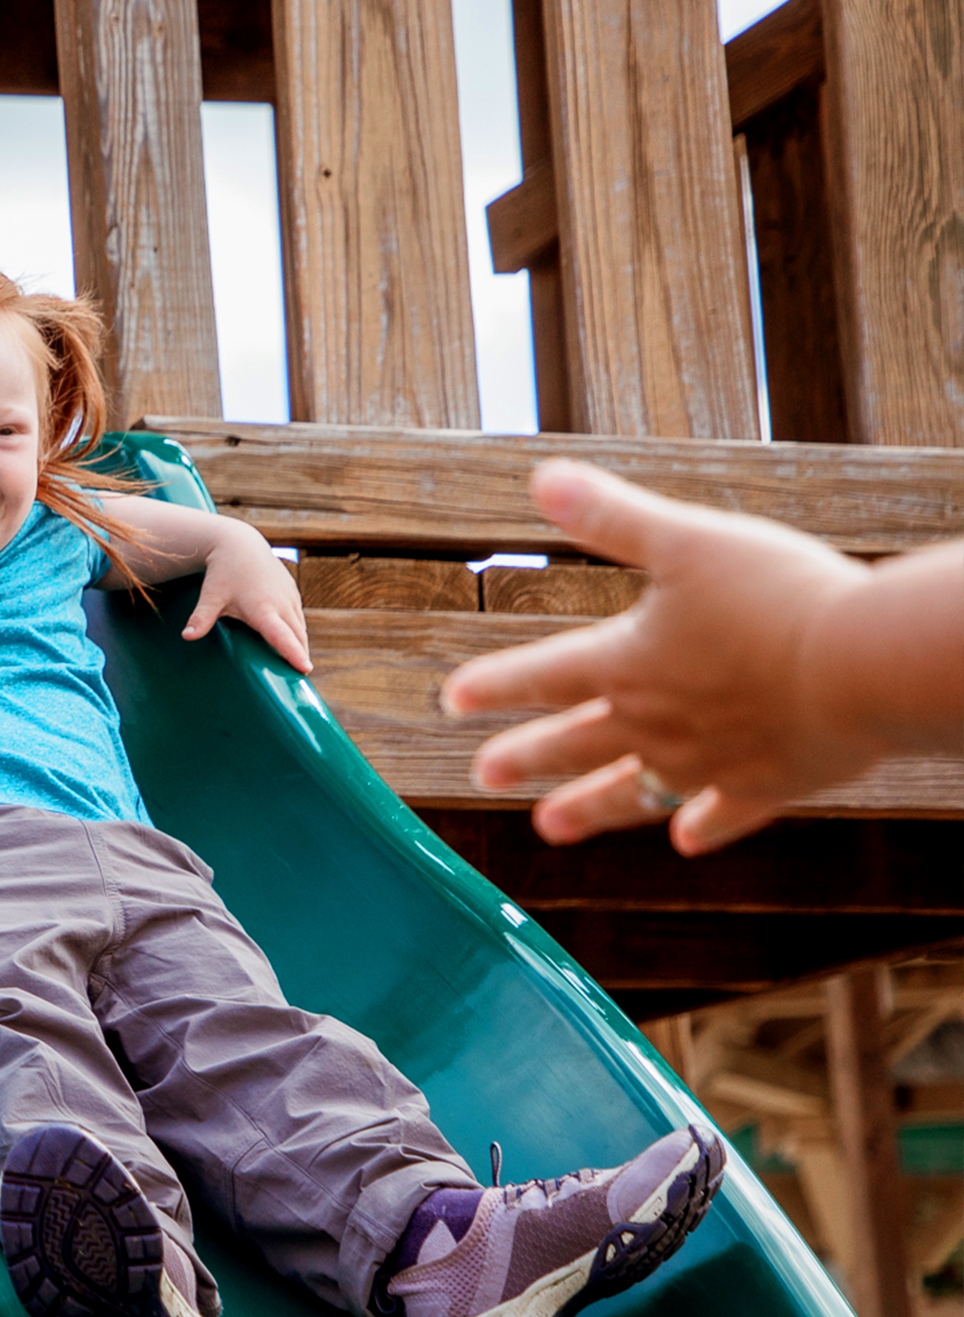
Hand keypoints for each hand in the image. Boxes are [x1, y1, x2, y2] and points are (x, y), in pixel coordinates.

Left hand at [186, 526, 312, 673]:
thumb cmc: (224, 571)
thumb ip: (201, 617)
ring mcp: (290, 598)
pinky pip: (299, 619)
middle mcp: (281, 604)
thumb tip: (186, 636)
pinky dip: (298, 634)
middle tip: (298, 683)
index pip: (282, 636)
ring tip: (298, 668)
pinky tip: (294, 646)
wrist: (240, 543)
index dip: (293, 653)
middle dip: (300, 658)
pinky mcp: (292, 593)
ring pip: (300, 629)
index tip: (305, 670)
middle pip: (297, 638)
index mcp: (263, 608)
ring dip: (300, 647)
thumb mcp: (211, 595)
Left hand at [439, 459, 877, 852]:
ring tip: (550, 825)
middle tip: (482, 775)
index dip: (495, 685)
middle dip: (526, 755)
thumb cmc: (778, 595)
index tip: (452, 700)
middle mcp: (657, 722)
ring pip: (631, 791)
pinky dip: (702, 824)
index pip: (544, 674)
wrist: (864, 666)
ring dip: (588, 806)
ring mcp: (709, 762)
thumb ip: (611, 516)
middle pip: (575, 741)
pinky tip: (685, 838)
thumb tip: (541, 477)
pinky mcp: (767, 786)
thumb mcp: (686, 538)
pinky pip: (723, 813)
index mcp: (629, 662)